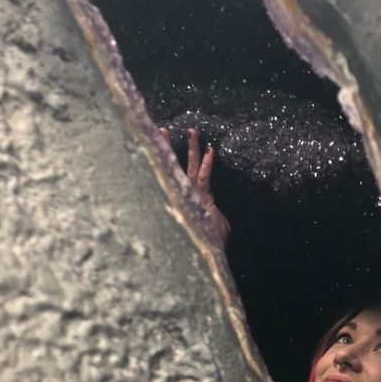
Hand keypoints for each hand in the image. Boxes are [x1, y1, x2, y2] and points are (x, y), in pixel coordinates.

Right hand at [159, 126, 230, 247]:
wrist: (210, 253)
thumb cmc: (213, 242)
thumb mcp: (216, 227)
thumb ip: (215, 216)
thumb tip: (214, 211)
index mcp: (192, 197)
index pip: (188, 172)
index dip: (188, 156)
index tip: (182, 138)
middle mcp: (189, 193)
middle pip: (180, 165)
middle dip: (173, 147)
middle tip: (164, 129)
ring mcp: (194, 195)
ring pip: (190, 167)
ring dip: (191, 148)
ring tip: (190, 131)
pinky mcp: (200, 200)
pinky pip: (204, 179)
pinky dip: (207, 165)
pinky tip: (211, 151)